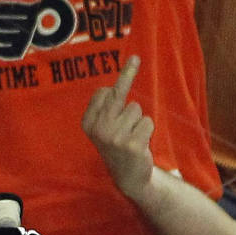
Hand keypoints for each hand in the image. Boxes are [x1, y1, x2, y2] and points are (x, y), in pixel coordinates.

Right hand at [82, 55, 154, 200]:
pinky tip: (140, 143)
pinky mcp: (132, 144)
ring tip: (133, 136)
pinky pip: (147, 122)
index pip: (102, 93)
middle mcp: (98, 129)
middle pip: (118, 95)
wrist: (128, 177)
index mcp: (88, 123)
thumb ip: (107, 108)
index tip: (129, 63)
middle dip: (128, 73)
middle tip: (135, 57)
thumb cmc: (118, 145)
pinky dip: (148, 130)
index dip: (115, 87)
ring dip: (139, 120)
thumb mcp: (104, 128)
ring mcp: (114, 137)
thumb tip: (114, 85)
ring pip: (136, 110)